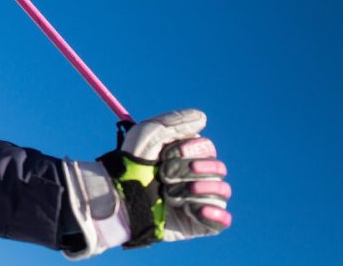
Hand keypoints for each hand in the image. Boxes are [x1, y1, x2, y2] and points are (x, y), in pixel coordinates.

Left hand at [62, 109, 230, 258]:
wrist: (119, 197)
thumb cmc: (130, 164)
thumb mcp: (148, 133)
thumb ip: (176, 121)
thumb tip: (203, 118)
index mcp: (185, 155)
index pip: (208, 148)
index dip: (191, 150)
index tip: (168, 153)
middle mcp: (194, 176)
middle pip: (218, 169)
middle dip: (190, 170)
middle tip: (164, 176)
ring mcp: (198, 199)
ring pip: (222, 191)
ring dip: (196, 190)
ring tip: (170, 196)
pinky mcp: (198, 223)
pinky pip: (223, 219)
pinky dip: (214, 214)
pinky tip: (194, 210)